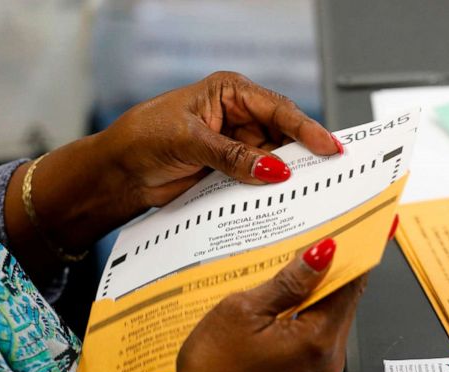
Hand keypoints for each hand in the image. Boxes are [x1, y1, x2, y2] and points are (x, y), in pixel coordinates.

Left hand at [103, 71, 342, 208]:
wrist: (119, 172)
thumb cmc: (143, 138)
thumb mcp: (190, 141)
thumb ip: (233, 156)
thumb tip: (273, 169)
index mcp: (229, 93)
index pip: (278, 109)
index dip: (306, 128)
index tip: (328, 147)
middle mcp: (236, 117)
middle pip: (282, 136)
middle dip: (301, 156)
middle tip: (325, 175)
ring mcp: (234, 146)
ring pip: (272, 162)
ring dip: (284, 178)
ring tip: (306, 192)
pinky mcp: (228, 172)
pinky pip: (255, 181)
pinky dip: (266, 192)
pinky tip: (278, 202)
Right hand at [150, 238, 366, 371]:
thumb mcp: (243, 312)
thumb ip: (288, 282)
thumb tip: (323, 253)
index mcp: (320, 340)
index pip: (351, 284)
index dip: (353, 252)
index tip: (354, 225)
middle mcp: (329, 359)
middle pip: (343, 301)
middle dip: (333, 268)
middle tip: (319, 232)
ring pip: (328, 317)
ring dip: (315, 290)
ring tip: (294, 259)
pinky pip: (313, 335)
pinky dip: (304, 312)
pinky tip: (283, 296)